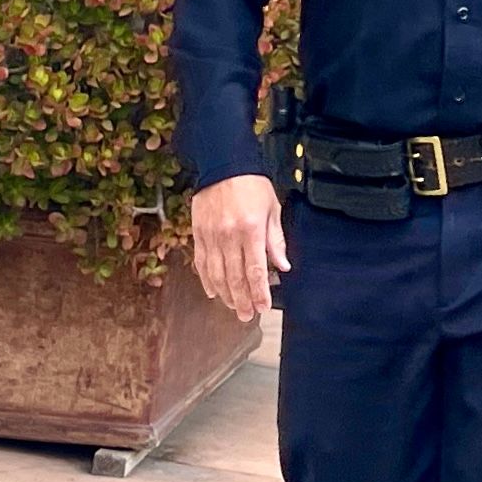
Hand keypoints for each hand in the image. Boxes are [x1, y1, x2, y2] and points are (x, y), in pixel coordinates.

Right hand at [190, 174, 287, 322]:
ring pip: (217, 274)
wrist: (222, 165)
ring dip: (226, 294)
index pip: (256, 270)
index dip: (260, 292)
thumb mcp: (272, 209)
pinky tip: (213, 292)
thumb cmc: (252, 186)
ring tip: (234, 308)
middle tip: (249, 316)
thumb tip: (283, 266)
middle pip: (235, 277)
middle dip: (243, 300)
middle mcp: (229, 236)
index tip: (264, 307)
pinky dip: (207, 280)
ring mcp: (211, 236)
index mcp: (251, 230)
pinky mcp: (198, 233)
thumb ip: (276, 240)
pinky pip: (202, 262)